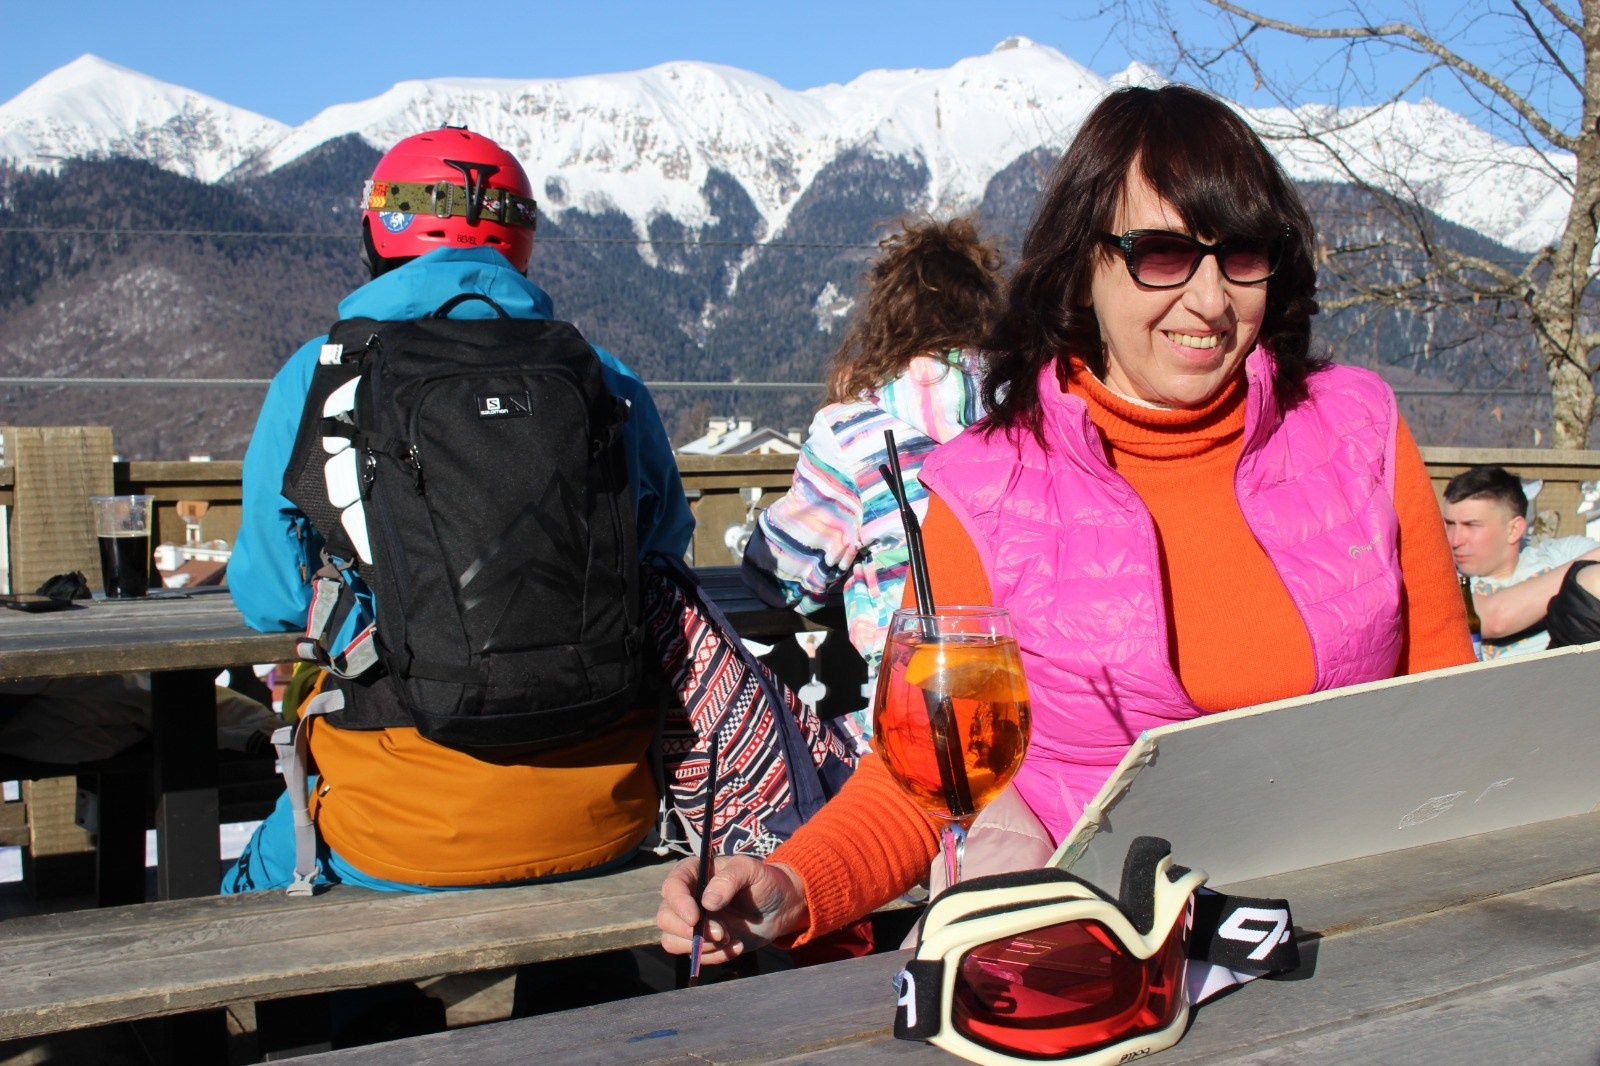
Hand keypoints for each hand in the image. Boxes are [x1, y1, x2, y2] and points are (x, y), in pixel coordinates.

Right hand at [657, 855, 808, 964]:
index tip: (695, 918)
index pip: (672, 886)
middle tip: (722, 933)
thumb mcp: (752, 871)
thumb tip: (707, 902)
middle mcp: (688, 897)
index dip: (678, 903)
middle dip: (689, 931)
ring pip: (672, 940)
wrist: (780, 908)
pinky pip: (693, 955)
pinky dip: (713, 956)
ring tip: (730, 939)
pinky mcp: (701, 942)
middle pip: (665, 917)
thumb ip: (730, 879)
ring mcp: (692, 922)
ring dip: (699, 946)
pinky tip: (737, 947)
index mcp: (695, 872)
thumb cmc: (765, 882)